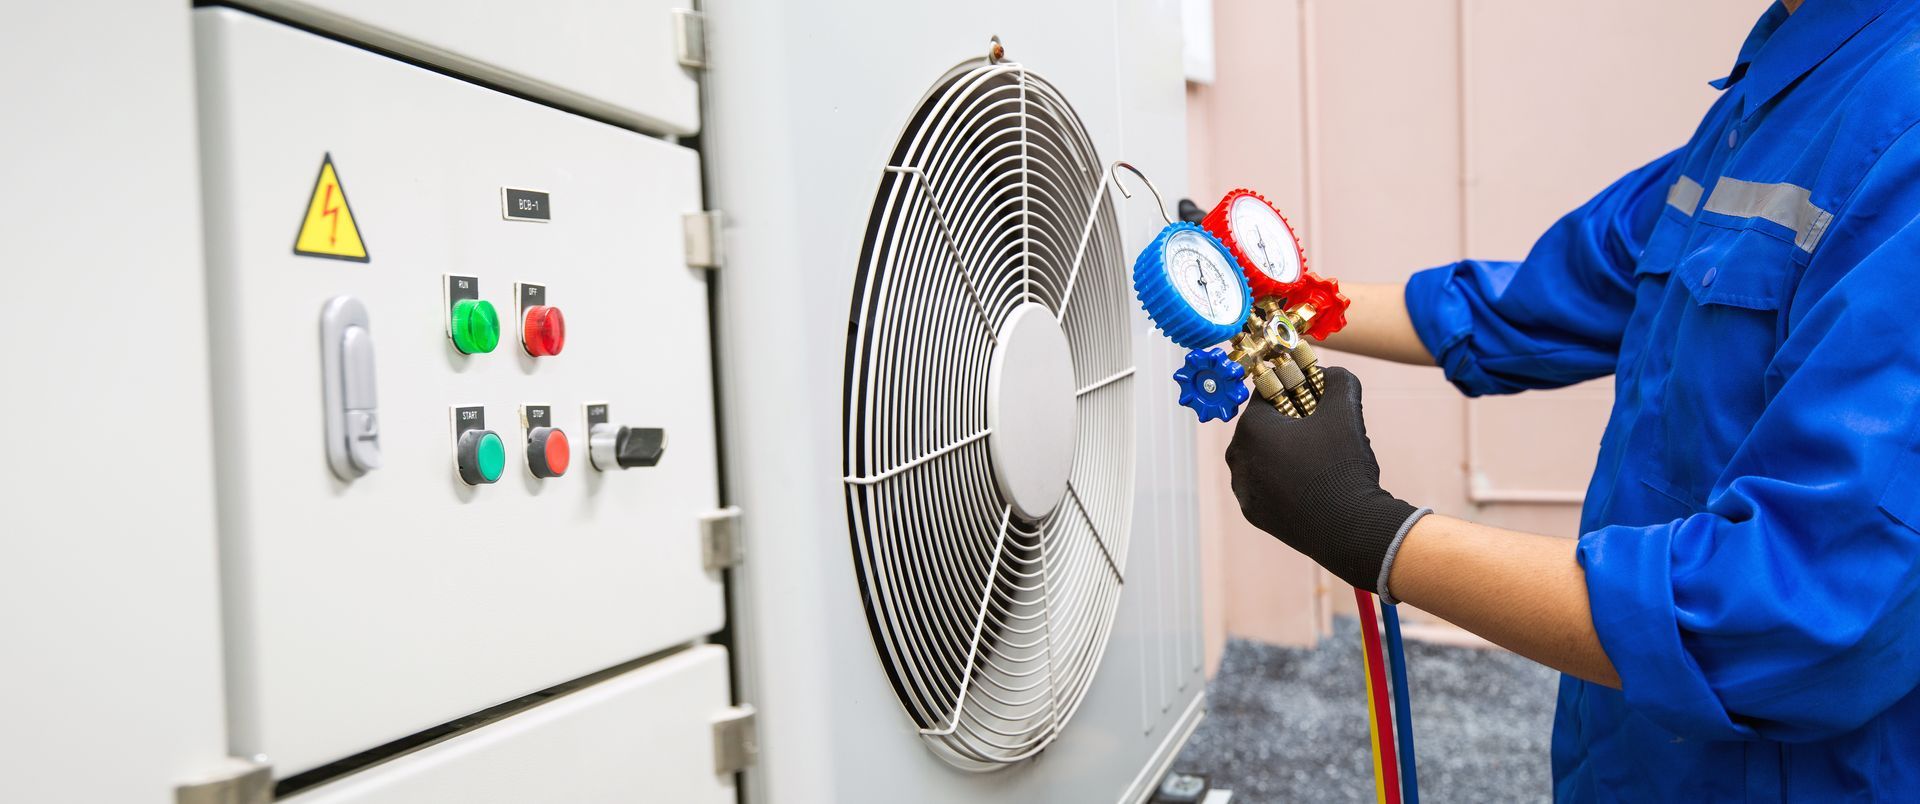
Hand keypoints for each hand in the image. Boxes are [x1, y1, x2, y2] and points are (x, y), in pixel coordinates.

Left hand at [1225, 366, 1426, 597]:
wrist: (1349, 528)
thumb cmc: (1343, 465)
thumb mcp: (1344, 410)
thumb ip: (1336, 380)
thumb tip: (1330, 373)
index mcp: (1250, 428)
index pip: (1267, 394)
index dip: (1293, 389)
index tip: (1313, 395)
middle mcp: (1237, 457)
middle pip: (1263, 426)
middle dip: (1288, 422)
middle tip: (1318, 427)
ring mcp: (1243, 488)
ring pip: (1263, 457)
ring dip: (1285, 452)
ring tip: (1318, 457)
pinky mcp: (1253, 513)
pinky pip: (1265, 484)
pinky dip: (1283, 479)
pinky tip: (1310, 483)